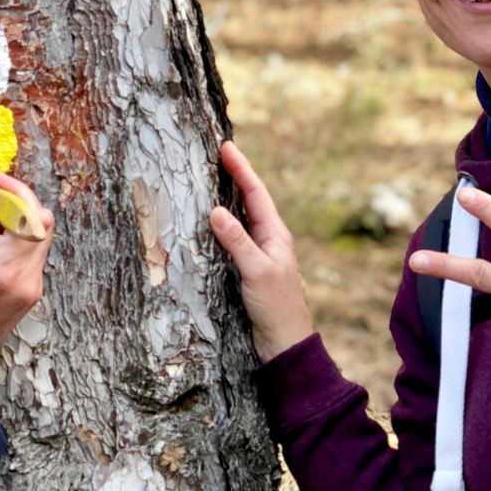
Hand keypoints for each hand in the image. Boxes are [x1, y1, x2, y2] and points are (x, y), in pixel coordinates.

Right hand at [0, 172, 55, 362]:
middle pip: (42, 223)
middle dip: (14, 203)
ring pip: (37, 237)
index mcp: (2, 271)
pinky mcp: (29, 295)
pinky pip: (30, 256)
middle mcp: (26, 282)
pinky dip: (11, 242)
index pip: (33, 215)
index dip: (15, 190)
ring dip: (11, 223)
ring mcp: (32, 291)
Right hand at [209, 141, 312, 360]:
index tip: (226, 147)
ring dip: (226, 198)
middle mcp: (267, 240)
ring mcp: (257, 254)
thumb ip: (237, 241)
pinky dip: (220, 224)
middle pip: (249, 200)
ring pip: (240, 218)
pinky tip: (207, 223)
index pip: (255, 194)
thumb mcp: (256, 271)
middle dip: (234, 176)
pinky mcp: (246, 269)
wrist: (283, 342)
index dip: (241, 169)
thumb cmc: (276, 306)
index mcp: (275, 235)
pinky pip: (232, 238)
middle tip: (216, 155)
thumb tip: (216, 210)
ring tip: (210, 179)